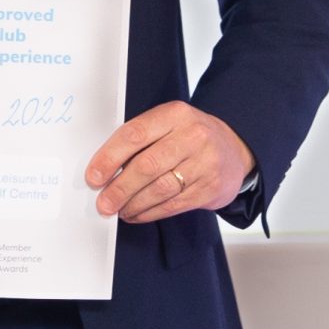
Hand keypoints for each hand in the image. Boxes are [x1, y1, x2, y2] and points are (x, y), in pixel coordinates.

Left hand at [87, 101, 254, 223]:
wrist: (235, 149)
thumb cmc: (189, 136)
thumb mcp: (167, 124)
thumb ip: (139, 140)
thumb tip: (103, 170)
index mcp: (174, 114)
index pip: (134, 135)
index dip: (109, 158)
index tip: (93, 177)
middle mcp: (192, 136)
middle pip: (146, 165)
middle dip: (119, 188)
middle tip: (103, 203)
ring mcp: (205, 163)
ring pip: (160, 188)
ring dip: (133, 203)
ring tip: (117, 209)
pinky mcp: (210, 188)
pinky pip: (173, 204)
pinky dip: (150, 212)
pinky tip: (136, 214)